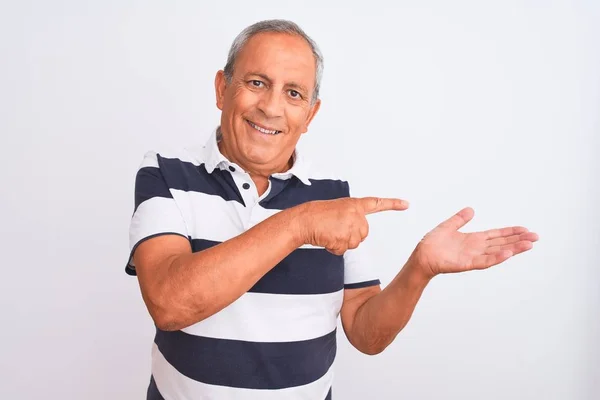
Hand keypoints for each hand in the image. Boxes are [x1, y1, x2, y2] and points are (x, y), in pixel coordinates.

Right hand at [296, 197, 408, 254]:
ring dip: (341, 242)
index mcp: (354, 205)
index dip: (393, 204)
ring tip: (328, 232)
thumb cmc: (316, 215)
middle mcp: (356, 215)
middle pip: (363, 234)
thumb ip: (351, 217)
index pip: (377, 204)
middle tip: (334, 229)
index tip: (406, 204)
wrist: (303, 220)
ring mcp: (351, 226)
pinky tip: (326, 238)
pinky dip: (334, 248)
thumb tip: (355, 233)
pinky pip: (343, 250)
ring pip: (353, 243)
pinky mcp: (344, 238)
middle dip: (350, 236)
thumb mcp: (337, 210)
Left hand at [412, 207, 538, 278]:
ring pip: (497, 252)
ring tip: (528, 245)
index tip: (525, 229)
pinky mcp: (466, 264)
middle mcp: (476, 248)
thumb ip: (459, 219)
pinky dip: (496, 258)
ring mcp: (473, 257)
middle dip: (518, 240)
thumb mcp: (448, 226)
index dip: (510, 232)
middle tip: (536, 237)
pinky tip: (508, 254)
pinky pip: (484, 261)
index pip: (496, 235)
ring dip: (513, 249)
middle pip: (502, 243)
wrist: (421, 256)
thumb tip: (471, 209)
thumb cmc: (432, 244)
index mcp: (473, 240)